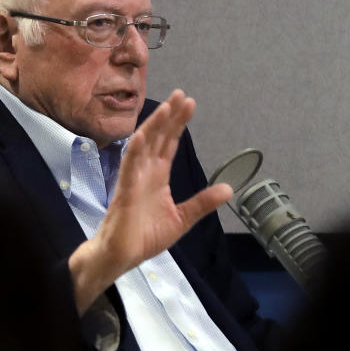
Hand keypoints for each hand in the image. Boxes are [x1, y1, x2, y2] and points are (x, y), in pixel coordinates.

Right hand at [68, 90, 232, 312]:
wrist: (121, 256)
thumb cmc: (145, 236)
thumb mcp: (182, 218)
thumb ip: (203, 203)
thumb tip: (228, 189)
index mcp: (158, 176)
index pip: (170, 143)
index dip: (179, 124)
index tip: (189, 103)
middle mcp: (145, 172)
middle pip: (159, 138)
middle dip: (170, 116)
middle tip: (182, 94)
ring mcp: (134, 180)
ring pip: (144, 146)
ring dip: (154, 126)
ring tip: (166, 107)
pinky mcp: (125, 192)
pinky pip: (129, 168)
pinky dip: (135, 151)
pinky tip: (142, 135)